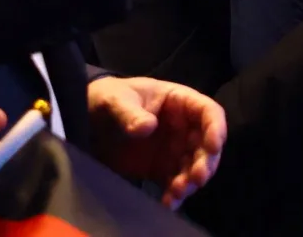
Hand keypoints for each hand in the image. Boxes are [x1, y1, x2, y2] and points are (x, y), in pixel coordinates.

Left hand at [87, 76, 224, 209]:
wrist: (87, 120)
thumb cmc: (108, 99)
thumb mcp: (116, 99)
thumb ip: (130, 112)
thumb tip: (146, 127)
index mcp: (180, 102)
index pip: (208, 112)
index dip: (215, 129)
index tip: (213, 147)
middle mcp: (183, 127)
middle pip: (205, 144)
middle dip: (205, 162)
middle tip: (196, 179)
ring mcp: (173, 149)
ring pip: (193, 166)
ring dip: (190, 181)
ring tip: (177, 192)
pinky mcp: (160, 169)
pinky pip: (173, 182)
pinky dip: (174, 194)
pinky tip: (167, 203)